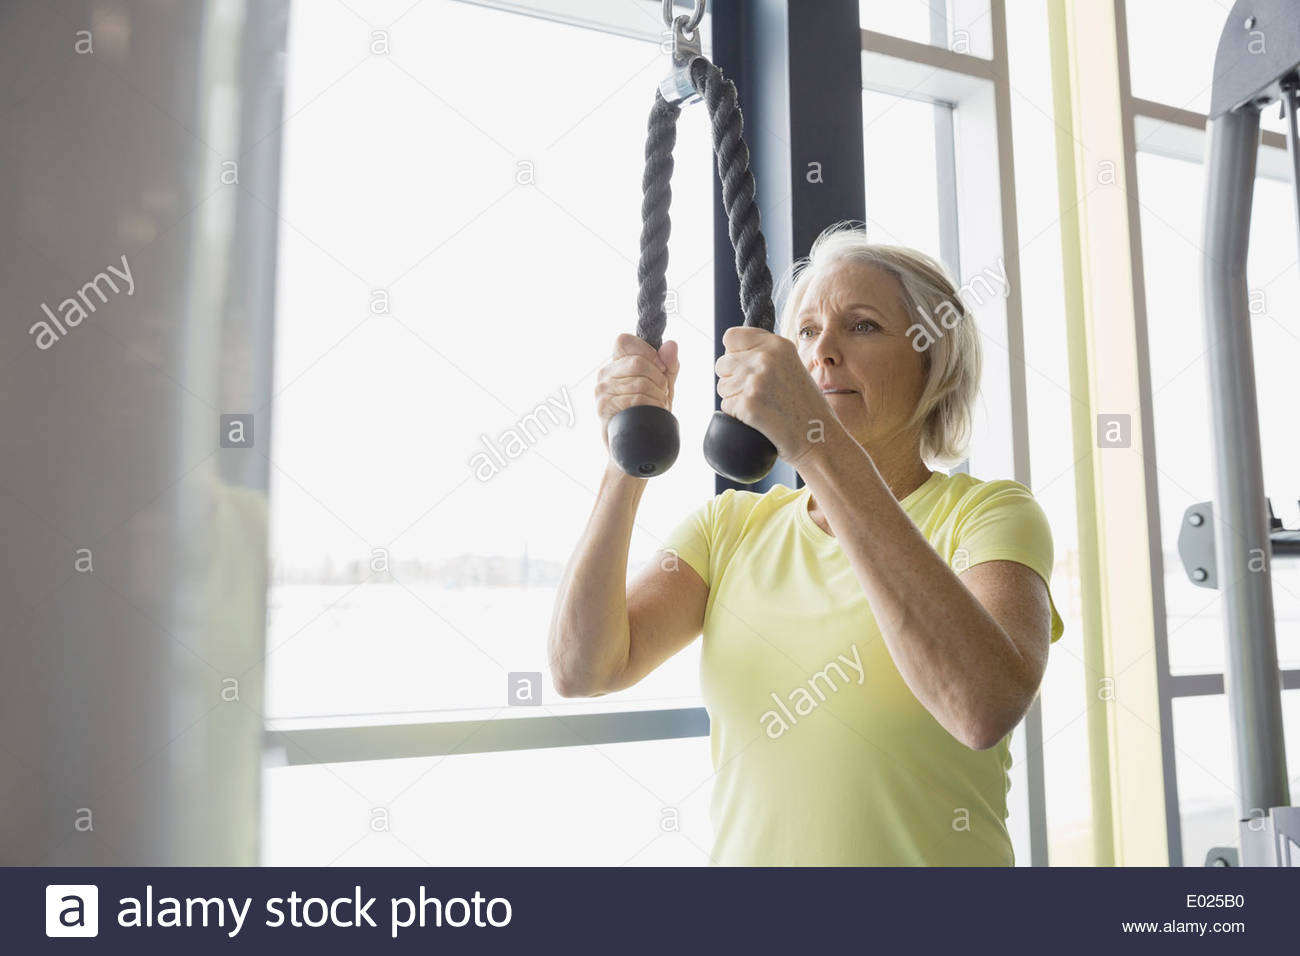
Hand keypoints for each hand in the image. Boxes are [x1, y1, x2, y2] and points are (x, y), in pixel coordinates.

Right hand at [594, 334, 679, 454]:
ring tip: (657, 405)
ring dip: (657, 395)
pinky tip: (651, 413)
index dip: (647, 352)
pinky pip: (636, 399)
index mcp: (615, 365)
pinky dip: (652, 406)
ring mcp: (602, 392)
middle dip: (659, 378)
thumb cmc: (647, 414)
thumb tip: (671, 345)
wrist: (635, 448)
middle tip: (661, 392)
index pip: (625, 341)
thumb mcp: (662, 387)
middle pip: (638, 362)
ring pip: (640, 382)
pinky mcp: (605, 408)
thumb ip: (668, 366)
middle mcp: (604, 375)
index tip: (659, 368)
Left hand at [714, 326, 833, 466]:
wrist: (819, 438)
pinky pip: (725, 406)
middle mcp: (765, 358)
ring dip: (735, 398)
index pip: (731, 337)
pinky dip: (737, 415)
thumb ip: (766, 355)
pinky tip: (759, 418)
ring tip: (762, 406)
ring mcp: (756, 381)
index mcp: (778, 345)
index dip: (733, 353)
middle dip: (732, 379)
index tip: (744, 367)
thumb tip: (731, 353)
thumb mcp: (792, 367)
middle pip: (722, 363)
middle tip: (758, 394)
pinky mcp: (748, 404)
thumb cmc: (806, 407)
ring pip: (722, 386)